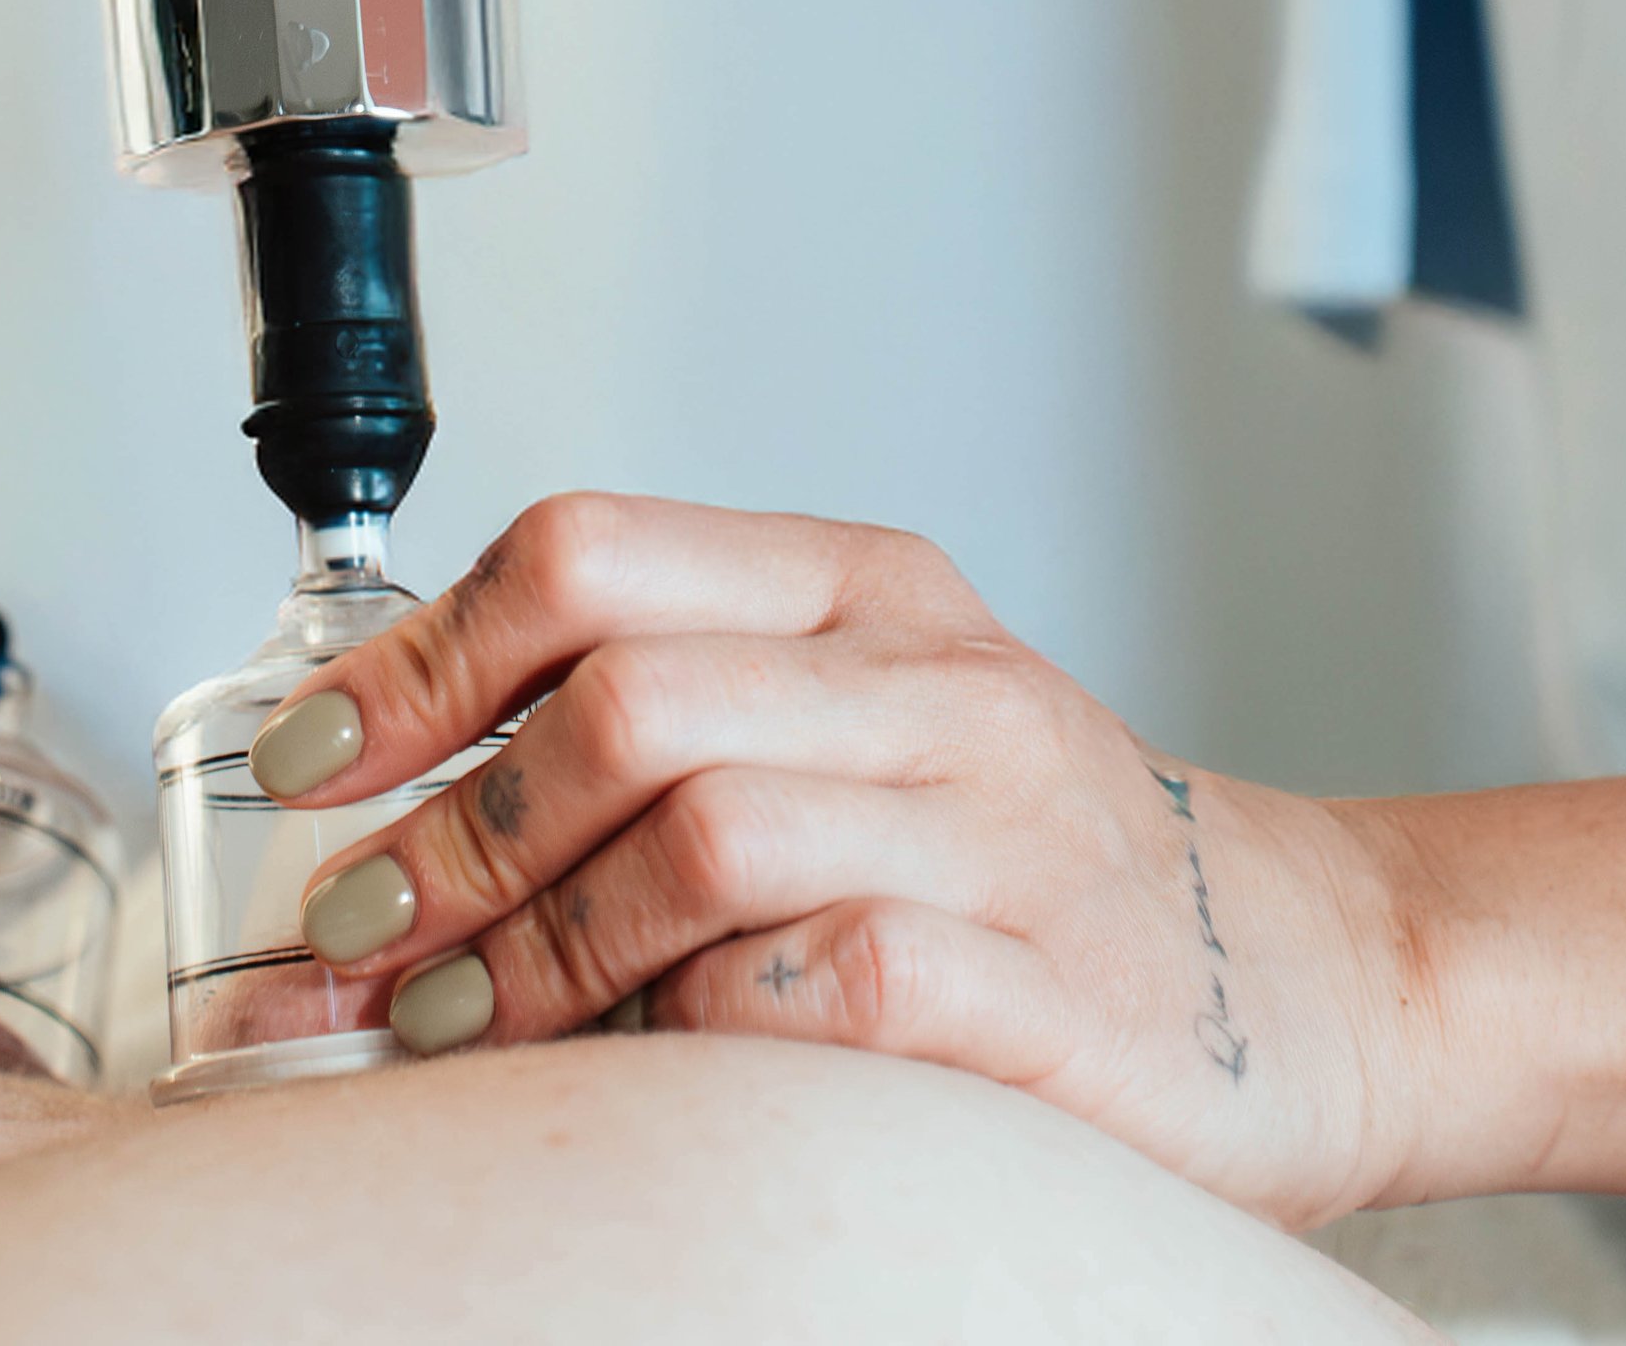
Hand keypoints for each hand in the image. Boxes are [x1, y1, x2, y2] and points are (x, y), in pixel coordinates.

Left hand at [255, 493, 1426, 1228]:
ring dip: (536, 950)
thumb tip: (394, 806)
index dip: (417, 657)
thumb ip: (669, 723)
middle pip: (621, 702)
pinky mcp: (1049, 995)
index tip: (310, 759)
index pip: (590, 555)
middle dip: (450, 834)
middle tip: (356, 940)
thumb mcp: (865, 724)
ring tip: (451, 1027)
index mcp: (865, 589)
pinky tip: (648, 1071)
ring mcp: (998, 832)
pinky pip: (821, 987)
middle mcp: (930, 682)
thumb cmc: (1039, 862)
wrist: (1315, 976)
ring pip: (699, 834)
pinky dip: (697, 1033)